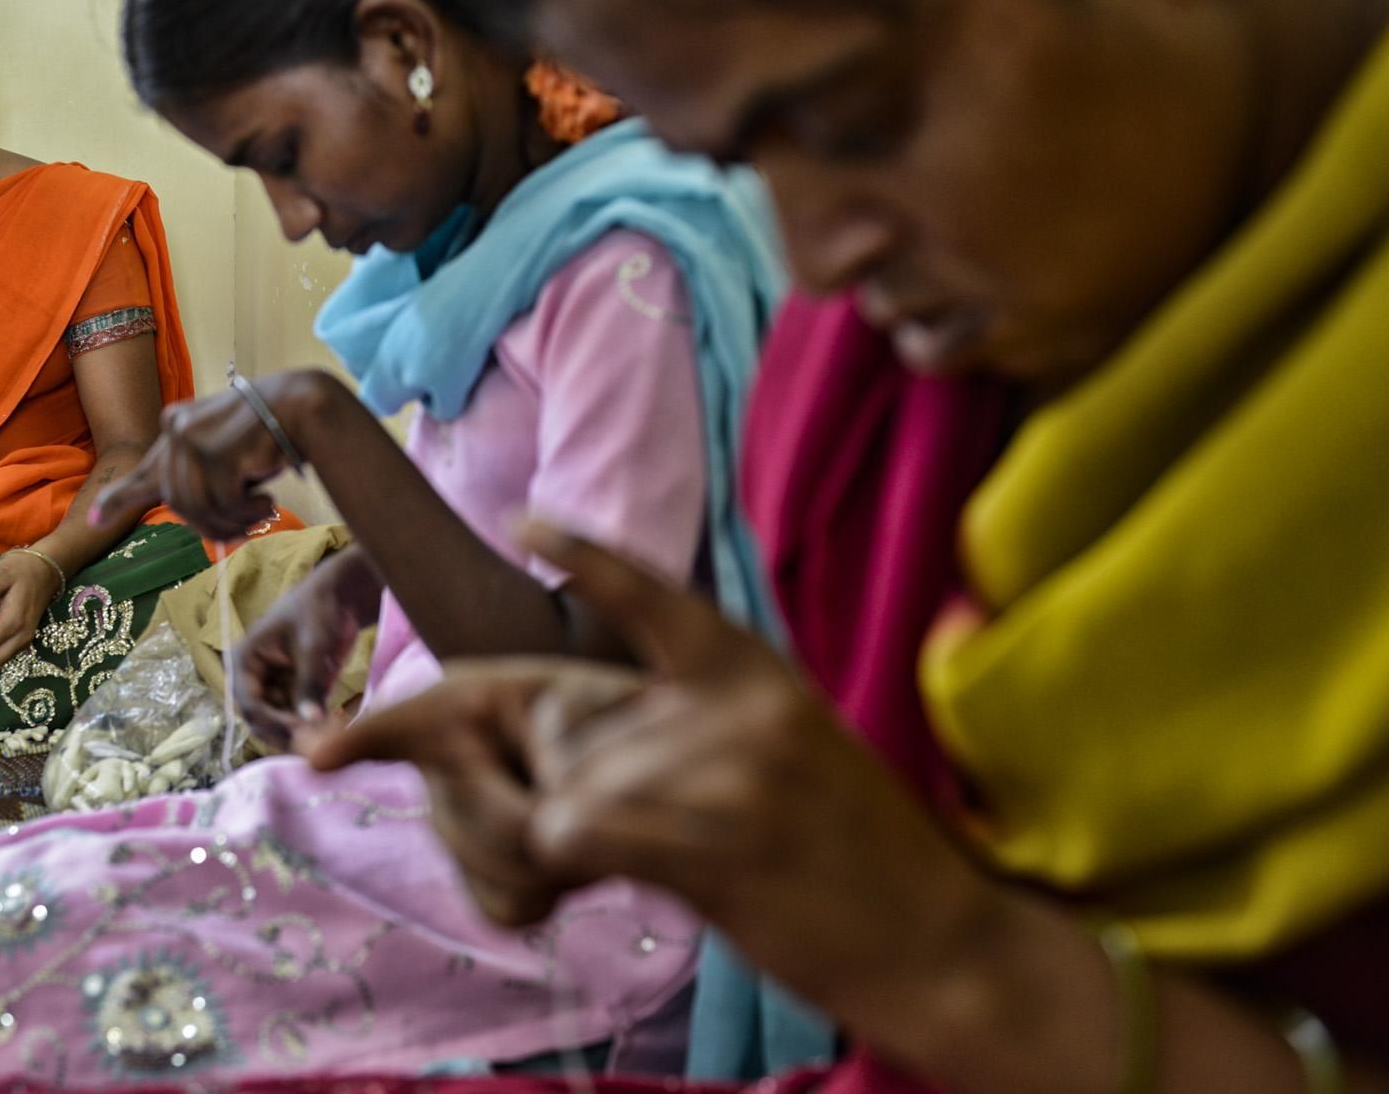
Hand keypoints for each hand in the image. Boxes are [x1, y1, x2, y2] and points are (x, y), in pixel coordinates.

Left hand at [90, 371, 334, 539]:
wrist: (302, 405)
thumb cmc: (268, 434)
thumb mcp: (224, 452)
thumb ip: (199, 475)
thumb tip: (179, 511)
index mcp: (177, 426)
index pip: (145, 469)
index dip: (118, 498)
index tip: (94, 519)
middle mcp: (177, 429)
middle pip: (178, 502)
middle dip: (211, 524)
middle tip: (243, 528)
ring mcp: (192, 438)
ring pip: (198, 507)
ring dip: (233, 521)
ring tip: (260, 511)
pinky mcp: (212, 450)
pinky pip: (223, 503)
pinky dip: (248, 512)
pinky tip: (267, 500)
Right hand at [233, 560, 367, 749]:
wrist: (340, 598)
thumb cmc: (317, 610)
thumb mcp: (313, 644)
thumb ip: (310, 682)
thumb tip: (311, 721)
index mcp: (245, 661)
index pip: (249, 703)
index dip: (271, 722)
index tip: (299, 731)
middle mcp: (255, 679)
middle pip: (260, 720)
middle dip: (285, 733)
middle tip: (315, 743)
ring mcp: (275, 688)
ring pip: (279, 725)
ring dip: (300, 734)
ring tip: (327, 738)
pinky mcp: (295, 694)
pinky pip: (298, 719)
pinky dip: (312, 728)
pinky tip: (333, 730)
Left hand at [314, 522, 1000, 1013]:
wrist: (945, 944)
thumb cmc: (863, 856)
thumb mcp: (795, 746)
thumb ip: (704, 720)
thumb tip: (587, 734)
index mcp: (757, 671)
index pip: (652, 597)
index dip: (580, 556)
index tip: (520, 522)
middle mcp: (739, 705)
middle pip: (571, 729)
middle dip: (573, 784)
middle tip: (646, 836)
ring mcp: (728, 771)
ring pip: (566, 787)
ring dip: (581, 836)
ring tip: (664, 867)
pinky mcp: (714, 844)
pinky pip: (574, 832)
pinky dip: (574, 861)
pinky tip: (624, 880)